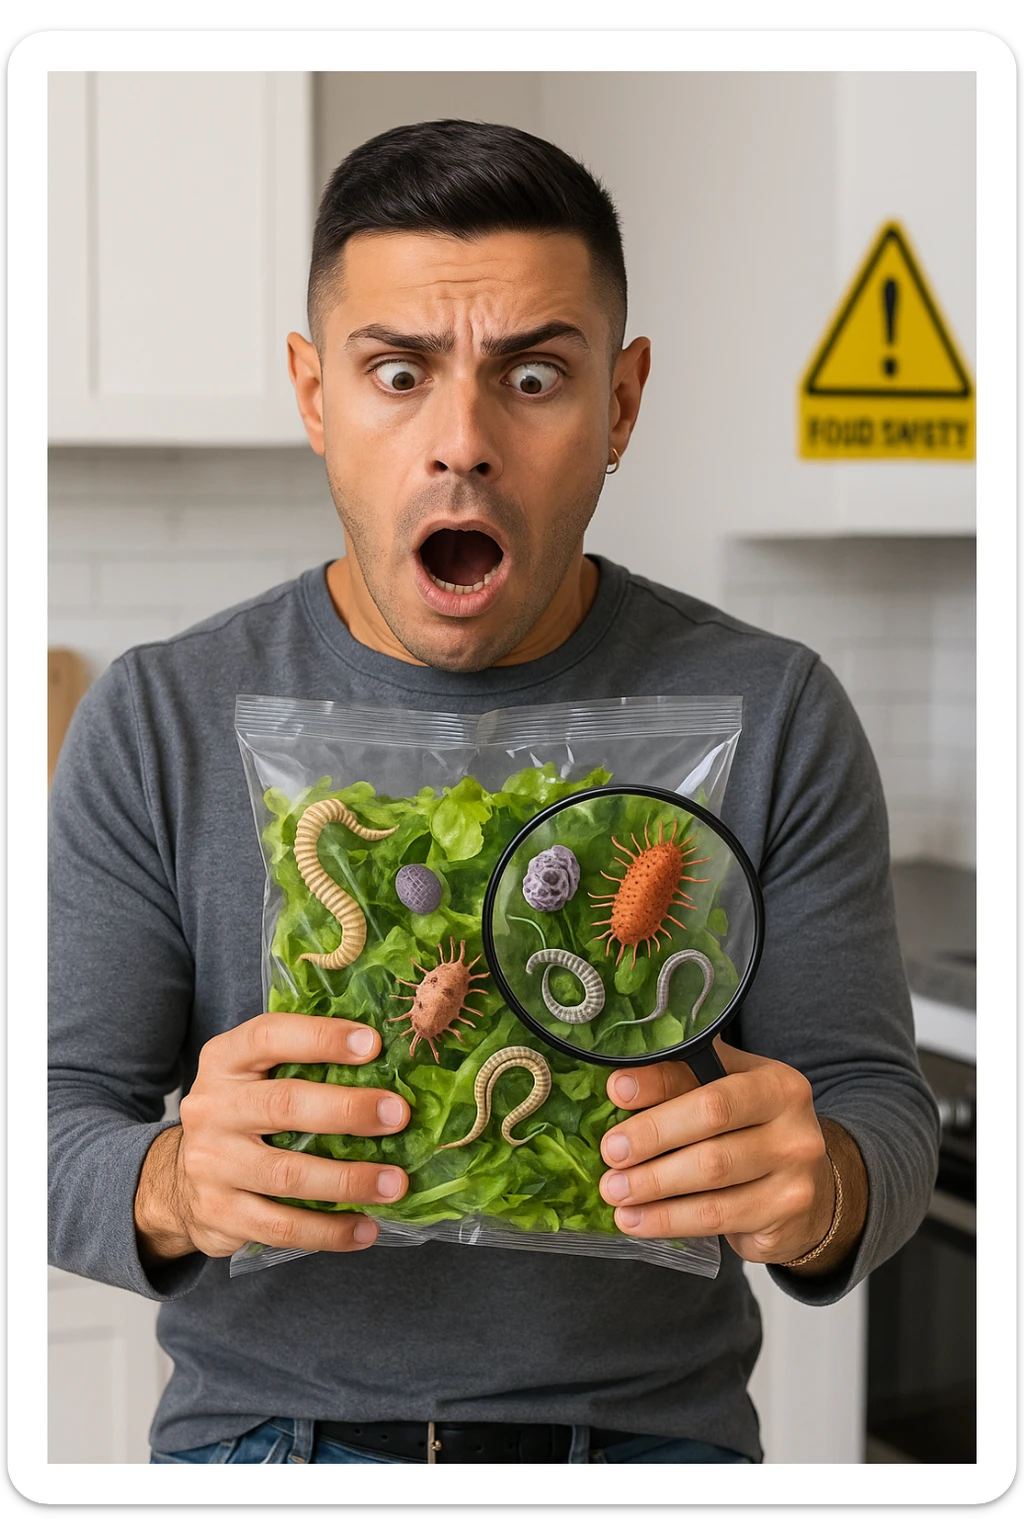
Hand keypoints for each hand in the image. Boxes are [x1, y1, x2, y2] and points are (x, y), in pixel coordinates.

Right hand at [134, 1013, 409, 1263]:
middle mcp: (212, 1108)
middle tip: (399, 1115)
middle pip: (284, 1105)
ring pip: (287, 1174)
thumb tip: (390, 1062)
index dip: (322, 1037)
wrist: (178, 1180)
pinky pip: (281, 1226)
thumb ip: (302, 1063)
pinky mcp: (219, 1213)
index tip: (374, 1045)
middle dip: (349, 1110)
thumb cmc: (241, 1115)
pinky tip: (365, 1229)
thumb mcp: (254, 1076)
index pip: (269, 1036)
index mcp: (224, 1061)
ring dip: (349, 1180)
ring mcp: (211, 1164)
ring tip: (395, 1183)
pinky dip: (329, 1230)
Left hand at [598, 1041, 850, 1265]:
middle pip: (711, 1125)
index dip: (659, 1084)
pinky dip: (667, 1220)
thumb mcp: (729, 1095)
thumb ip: (683, 1081)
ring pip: (711, 1176)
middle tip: (611, 1153)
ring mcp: (794, 1175)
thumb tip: (620, 1085)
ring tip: (614, 1191)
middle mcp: (793, 1126)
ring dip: (653, 1186)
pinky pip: (715, 1217)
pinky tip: (636, 1220)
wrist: (812, 1194)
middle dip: (652, 1138)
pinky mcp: (783, 1218)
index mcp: (776, 1083)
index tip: (616, 1092)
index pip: (710, 1079)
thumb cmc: (754, 1134)